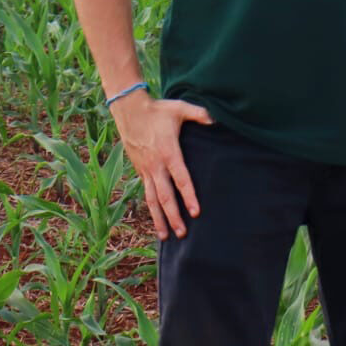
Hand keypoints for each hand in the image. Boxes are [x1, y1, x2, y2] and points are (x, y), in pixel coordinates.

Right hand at [108, 92, 211, 238]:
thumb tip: (216, 120)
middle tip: (182, 233)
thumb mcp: (180, 108)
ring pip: (153, 199)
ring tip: (166, 237)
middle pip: (165, 196)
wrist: (129, 109)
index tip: (196, 212)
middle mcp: (156, 165)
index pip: (181, 179)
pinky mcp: (140, 170)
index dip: (189, 196)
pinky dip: (151, 208)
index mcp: (169, 153)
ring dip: (159, 219)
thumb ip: (200, 114)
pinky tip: (156, 220)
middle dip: (174, 216)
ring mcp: (146, 169)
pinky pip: (147, 193)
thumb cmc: (158, 110)